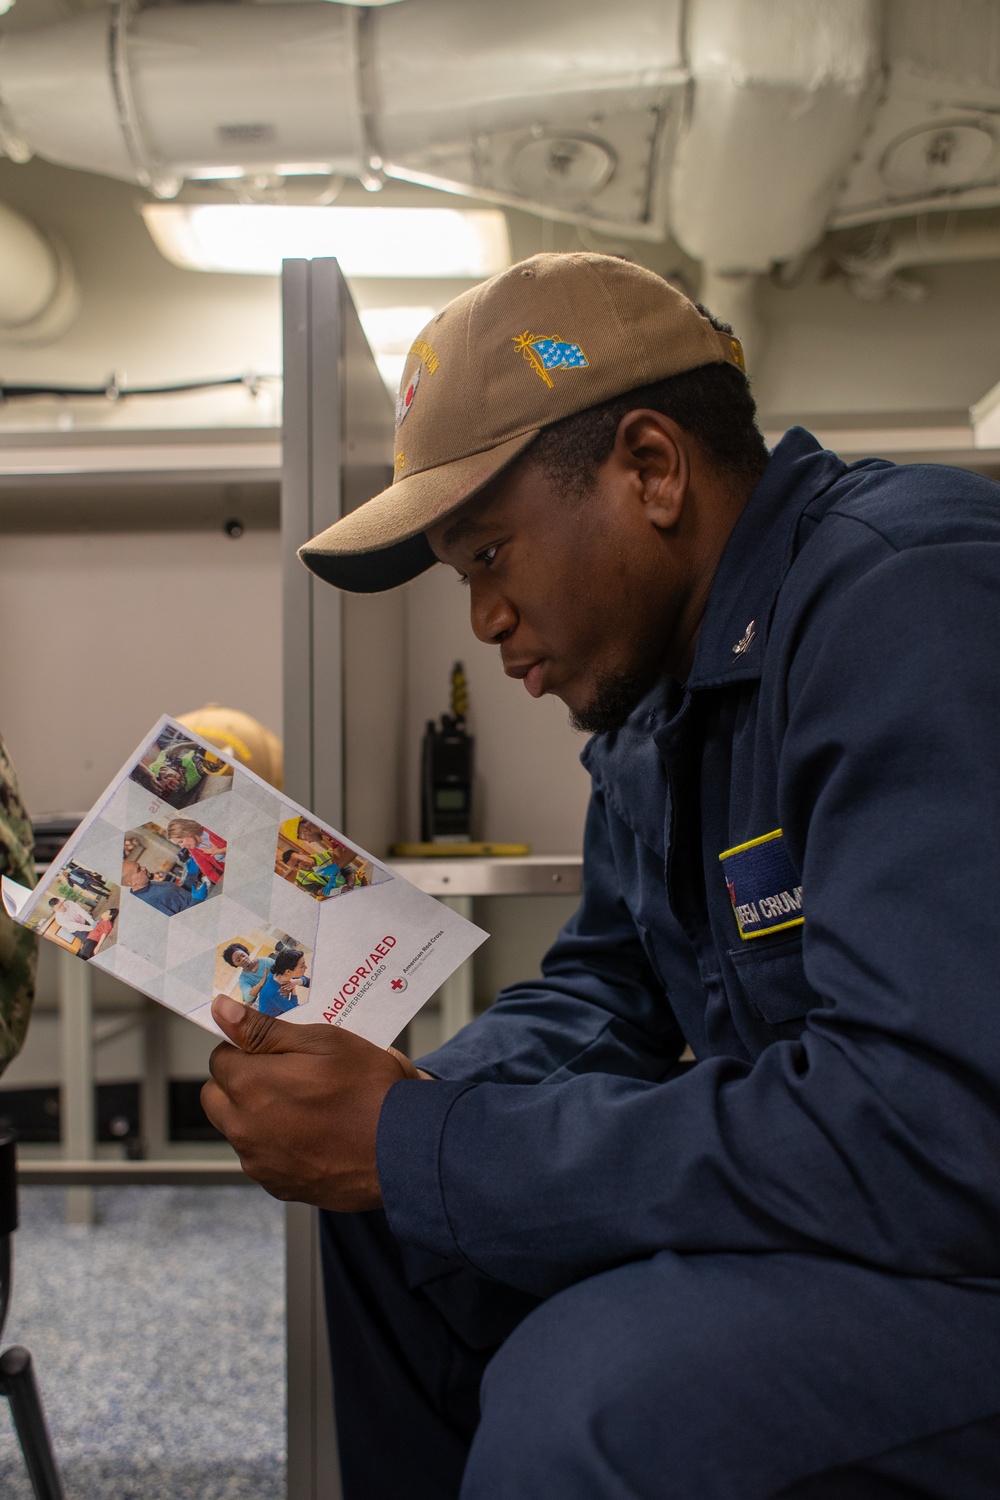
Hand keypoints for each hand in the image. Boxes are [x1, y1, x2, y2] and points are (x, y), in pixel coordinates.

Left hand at [201, 995, 422, 1211]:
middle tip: (284, 1076)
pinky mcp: (278, 1186)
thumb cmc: (368, 1090)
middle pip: (217, 1098)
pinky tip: (314, 1135)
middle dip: (239, 1084)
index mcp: (250, 1085)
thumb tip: (222, 1012)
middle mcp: (244, 1128)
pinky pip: (263, 1159)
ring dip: (257, 1116)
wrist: (403, 1149)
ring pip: (238, 1130)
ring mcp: (260, 1162)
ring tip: (306, 1107)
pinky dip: (278, 1146)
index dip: (247, 1049)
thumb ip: (264, 1029)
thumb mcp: (322, 1041)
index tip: (274, 1050)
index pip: (220, 1058)